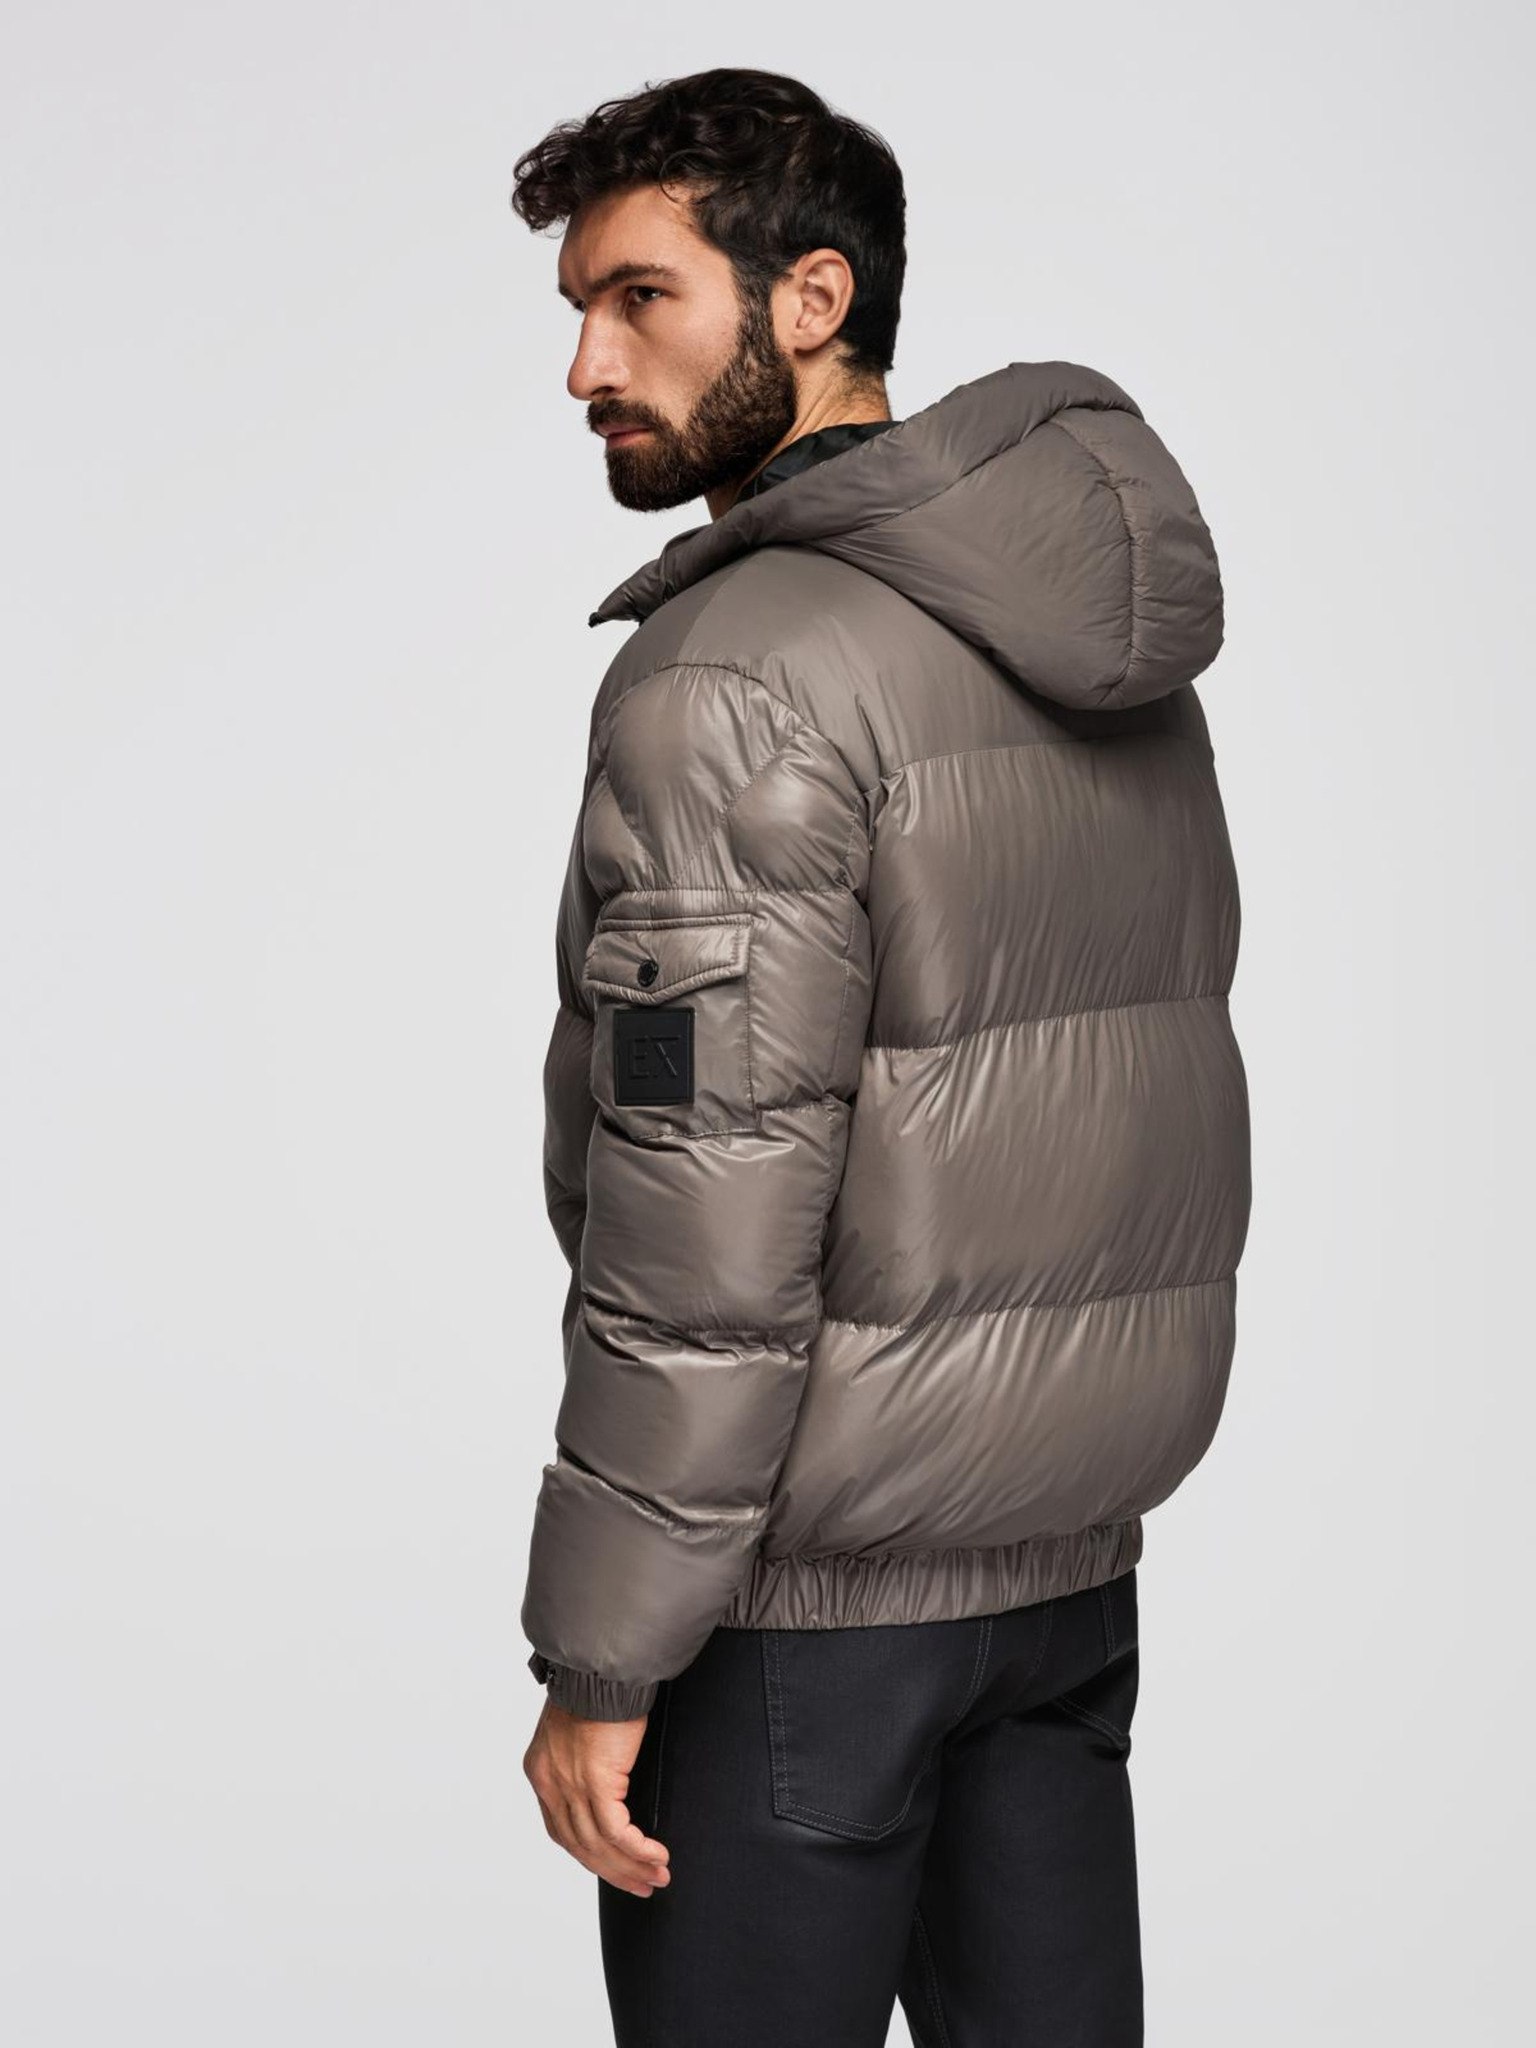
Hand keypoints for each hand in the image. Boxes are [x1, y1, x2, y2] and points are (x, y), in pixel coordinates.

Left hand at [523, 1697, 671, 1897]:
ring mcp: (570, 1786)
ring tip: (658, 1877)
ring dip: (631, 1867)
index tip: (615, 1868)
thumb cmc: (596, 1690)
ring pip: (599, 1846)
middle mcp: (550, 1783)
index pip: (562, 1831)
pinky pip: (617, 1832)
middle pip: (580, 1846)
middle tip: (642, 1886)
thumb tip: (609, 1782)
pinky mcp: (596, 1783)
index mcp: (542, 1772)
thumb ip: (583, 1762)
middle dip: (614, 1872)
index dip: (590, 1856)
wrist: (600, 1669)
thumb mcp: (578, 1731)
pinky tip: (657, 1857)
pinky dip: (638, 1850)